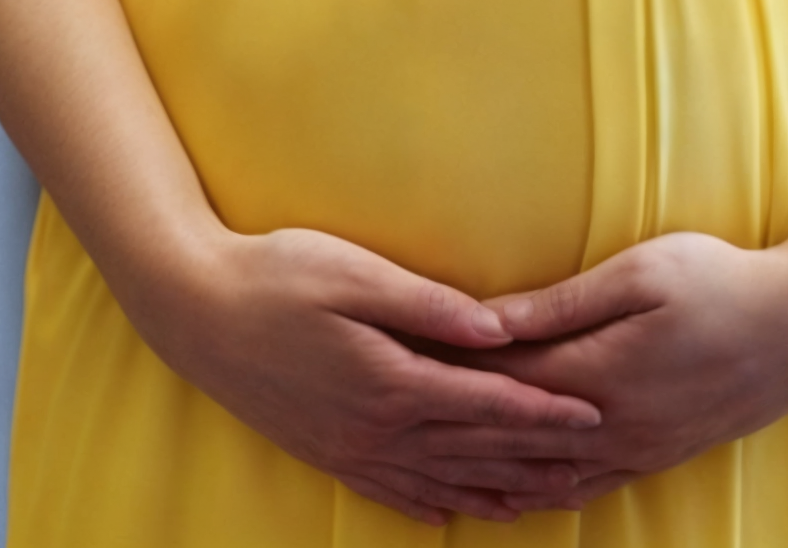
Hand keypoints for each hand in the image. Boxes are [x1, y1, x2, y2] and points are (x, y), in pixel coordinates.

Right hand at [158, 225, 604, 525]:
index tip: (593, 413)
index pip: (487, 403)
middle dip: (537, 459)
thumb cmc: (276, 276)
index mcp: (391, 380)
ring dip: (496, 490)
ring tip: (545, 498)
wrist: (194, 311)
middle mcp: (375, 427)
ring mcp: (348, 447)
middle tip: (594, 464)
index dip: (543, 411)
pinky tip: (453, 513)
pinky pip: (391, 492)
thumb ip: (429, 306)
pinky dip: (432, 505)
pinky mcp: (325, 450)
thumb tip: (501, 329)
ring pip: (439, 480)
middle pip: (473, 451)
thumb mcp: (354, 274)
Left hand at [415, 232, 787, 514]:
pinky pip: (579, 486)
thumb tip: (491, 319)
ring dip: (481, 469)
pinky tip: (503, 492)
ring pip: (538, 472)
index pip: (499, 378)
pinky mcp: (651, 455)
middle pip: (508, 433)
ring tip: (420, 464)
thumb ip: (561, 304)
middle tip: (383, 412)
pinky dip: (534, 492)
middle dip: (444, 425)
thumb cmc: (719, 281)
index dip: (443, 369)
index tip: (389, 357)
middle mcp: (608, 422)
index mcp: (597, 370)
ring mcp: (632, 448)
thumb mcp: (640, 274)